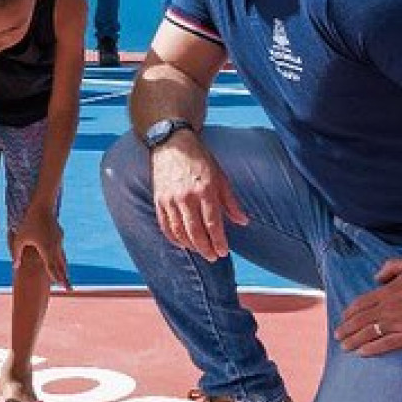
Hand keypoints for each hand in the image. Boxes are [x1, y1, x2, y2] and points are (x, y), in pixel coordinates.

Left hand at [10, 204, 70, 290]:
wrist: (42, 206)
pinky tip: (62, 261)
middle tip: (70, 289)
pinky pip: (60, 250)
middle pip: (61, 266)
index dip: (56, 277)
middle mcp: (55, 247)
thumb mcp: (19, 238)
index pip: (51, 267)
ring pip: (62, 258)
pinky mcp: (59, 236)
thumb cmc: (28, 222)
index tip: (61, 286)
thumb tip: (15, 267)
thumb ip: (16, 253)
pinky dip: (62, 258)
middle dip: (65, 278)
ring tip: (67, 277)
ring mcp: (58, 241)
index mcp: (45, 249)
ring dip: (65, 268)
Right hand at [150, 133, 245, 261]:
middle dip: (205, 248)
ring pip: (179, 232)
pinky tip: (182, 243)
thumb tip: (243, 221)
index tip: (223, 252)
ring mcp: (171, 200)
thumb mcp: (220, 177)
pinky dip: (174, 238)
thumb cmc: (199, 159)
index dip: (218, 241)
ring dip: (191, 246)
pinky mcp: (159, 200)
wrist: (172, 144)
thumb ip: (230, 202)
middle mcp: (187, 197)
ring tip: (200, 251)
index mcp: (205, 190)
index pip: (212, 223)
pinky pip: (165, 226)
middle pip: (195, 232)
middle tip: (213, 257)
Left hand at [334, 257, 401, 355]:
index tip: (343, 319)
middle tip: (338, 336)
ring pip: (368, 333)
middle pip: (360, 321)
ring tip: (345, 347)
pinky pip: (385, 344)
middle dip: (346, 329)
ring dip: (354, 341)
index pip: (360, 304)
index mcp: (387, 293)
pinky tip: (362, 353)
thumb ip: (390, 268)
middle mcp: (388, 309)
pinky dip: (371, 349)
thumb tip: (376, 278)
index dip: (349, 313)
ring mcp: (398, 323)